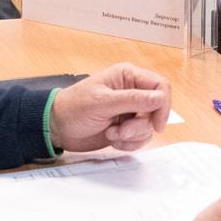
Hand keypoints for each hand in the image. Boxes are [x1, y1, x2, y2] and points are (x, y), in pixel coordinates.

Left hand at [48, 64, 170, 152]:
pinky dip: (129, 144)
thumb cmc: (73, 108)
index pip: (160, 86)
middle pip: (157, 109)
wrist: (57, 128)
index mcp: (128, 76)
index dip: (163, 105)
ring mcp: (130, 111)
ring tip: (112, 134)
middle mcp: (132, 92)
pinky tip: (112, 139)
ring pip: (149, 126)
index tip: (156, 124)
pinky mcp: (126, 127)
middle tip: (122, 131)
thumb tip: (160, 98)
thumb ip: (133, 100)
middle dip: (141, 125)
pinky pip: (140, 138)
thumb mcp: (102, 102)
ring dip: (132, 136)